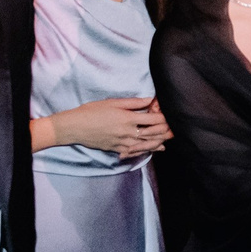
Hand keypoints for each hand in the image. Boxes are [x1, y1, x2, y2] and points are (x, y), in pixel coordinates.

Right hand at [51, 96, 170, 156]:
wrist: (75, 127)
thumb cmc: (92, 111)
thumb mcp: (113, 102)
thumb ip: (134, 102)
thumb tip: (150, 100)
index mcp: (128, 119)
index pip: (153, 120)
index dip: (164, 119)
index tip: (171, 116)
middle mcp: (128, 133)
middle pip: (152, 134)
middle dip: (165, 132)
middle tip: (175, 130)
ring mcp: (123, 143)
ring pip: (146, 144)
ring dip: (159, 142)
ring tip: (169, 139)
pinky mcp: (117, 149)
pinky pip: (136, 152)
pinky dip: (148, 150)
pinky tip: (156, 149)